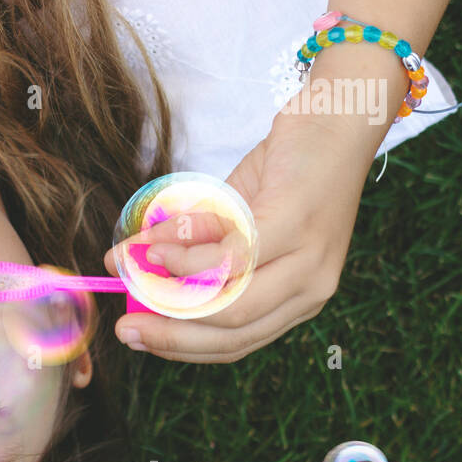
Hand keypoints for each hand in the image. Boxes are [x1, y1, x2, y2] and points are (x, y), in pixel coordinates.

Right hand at [103, 111, 369, 361]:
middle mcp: (310, 289)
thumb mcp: (233, 218)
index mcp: (296, 297)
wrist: (338, 115)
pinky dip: (188, 257)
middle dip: (170, 336)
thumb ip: (195, 248)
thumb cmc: (285, 168)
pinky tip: (157, 246)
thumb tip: (134, 267)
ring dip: (172, 289)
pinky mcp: (297, 225)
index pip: (236, 342)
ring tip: (132, 266)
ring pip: (232, 302)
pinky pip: (233, 257)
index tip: (137, 337)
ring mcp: (309, 261)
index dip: (180, 346)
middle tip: (123, 329)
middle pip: (232, 333)